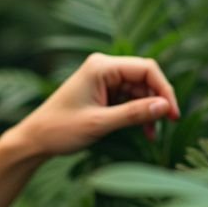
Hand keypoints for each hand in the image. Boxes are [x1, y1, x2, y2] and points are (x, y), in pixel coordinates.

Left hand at [13, 53, 180, 157]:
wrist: (35, 139)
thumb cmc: (60, 129)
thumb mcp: (99, 123)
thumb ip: (133, 114)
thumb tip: (165, 107)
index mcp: (101, 67)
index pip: (146, 69)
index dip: (164, 89)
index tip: (173, 114)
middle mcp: (104, 68)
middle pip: (145, 78)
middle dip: (158, 101)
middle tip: (168, 124)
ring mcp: (103, 80)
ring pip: (139, 90)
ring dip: (149, 110)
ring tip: (152, 134)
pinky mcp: (103, 92)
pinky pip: (130, 99)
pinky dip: (138, 113)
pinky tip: (145, 131)